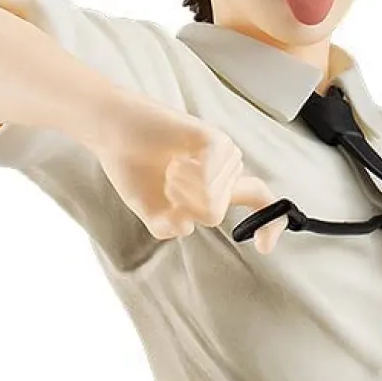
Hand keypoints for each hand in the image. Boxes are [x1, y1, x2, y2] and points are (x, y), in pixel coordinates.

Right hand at [93, 90, 288, 252]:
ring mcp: (223, 153)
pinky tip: (174, 157)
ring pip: (211, 200)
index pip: (258, 200)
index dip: (269, 224)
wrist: (113, 132)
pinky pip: (207, 179)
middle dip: (182, 205)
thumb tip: (188, 224)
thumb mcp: (153, 212)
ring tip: (167, 164)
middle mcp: (226, 168)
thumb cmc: (133, 168)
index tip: (263, 248)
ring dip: (179, 189)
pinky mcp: (215, 139)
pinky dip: (185, 177)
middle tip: (165, 178)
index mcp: (219, 184)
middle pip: (215, 213)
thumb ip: (169, 227)